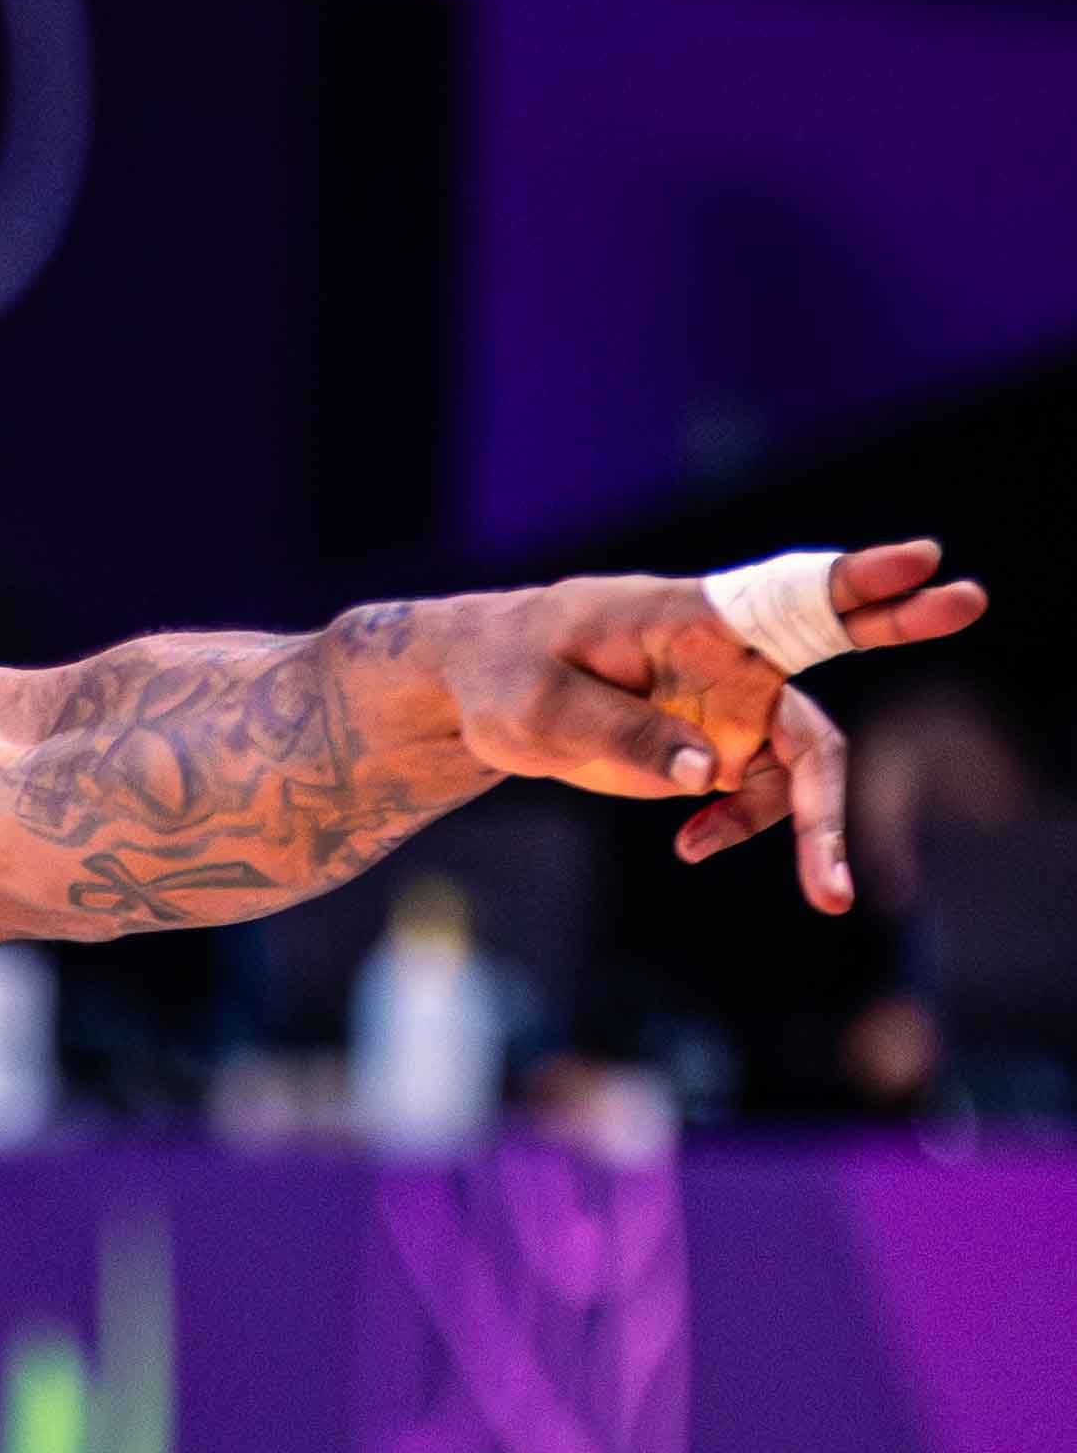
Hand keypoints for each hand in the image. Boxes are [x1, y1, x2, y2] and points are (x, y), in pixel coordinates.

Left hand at [441, 539, 984, 912]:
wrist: (482, 695)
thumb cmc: (507, 678)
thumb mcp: (541, 708)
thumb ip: (624, 734)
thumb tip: (708, 774)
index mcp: (687, 618)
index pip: (784, 595)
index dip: (857, 579)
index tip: (923, 560)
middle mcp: (726, 653)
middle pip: (833, 638)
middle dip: (901, 617)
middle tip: (970, 597)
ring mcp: (729, 701)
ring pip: (803, 756)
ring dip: (816, 822)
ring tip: (830, 893)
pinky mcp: (717, 746)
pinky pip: (759, 794)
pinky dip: (739, 827)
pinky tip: (691, 848)